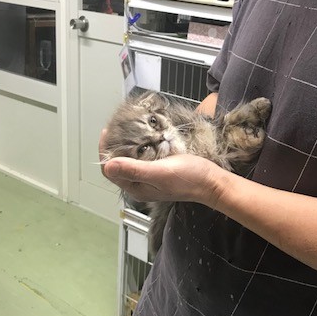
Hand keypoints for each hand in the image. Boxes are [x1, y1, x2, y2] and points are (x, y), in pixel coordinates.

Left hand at [99, 129, 224, 205]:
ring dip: (125, 146)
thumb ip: (134, 170)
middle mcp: (140, 184)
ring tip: (126, 130)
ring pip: (129, 161)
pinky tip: (143, 137)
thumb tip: (108, 165)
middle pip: (117, 165)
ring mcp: (149, 178)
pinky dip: (138, 147)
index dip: (104, 151)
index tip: (108, 132)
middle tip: (116, 128)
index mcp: (136, 187)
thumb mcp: (160, 172)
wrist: (212, 182)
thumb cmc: (189, 178)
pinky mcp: (158, 171)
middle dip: (113, 147)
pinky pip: (142, 158)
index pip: (109, 169)